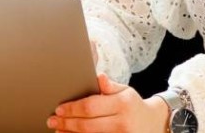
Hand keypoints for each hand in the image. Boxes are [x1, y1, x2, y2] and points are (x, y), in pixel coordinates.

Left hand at [47, 74, 167, 132]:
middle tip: (52, 120)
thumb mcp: (125, 91)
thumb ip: (109, 86)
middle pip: (87, 125)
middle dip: (66, 123)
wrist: (152, 124)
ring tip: (58, 129)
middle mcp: (122, 122)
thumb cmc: (132, 105)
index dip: (72, 108)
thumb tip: (99, 77)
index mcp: (122, 104)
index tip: (59, 108)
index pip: (91, 106)